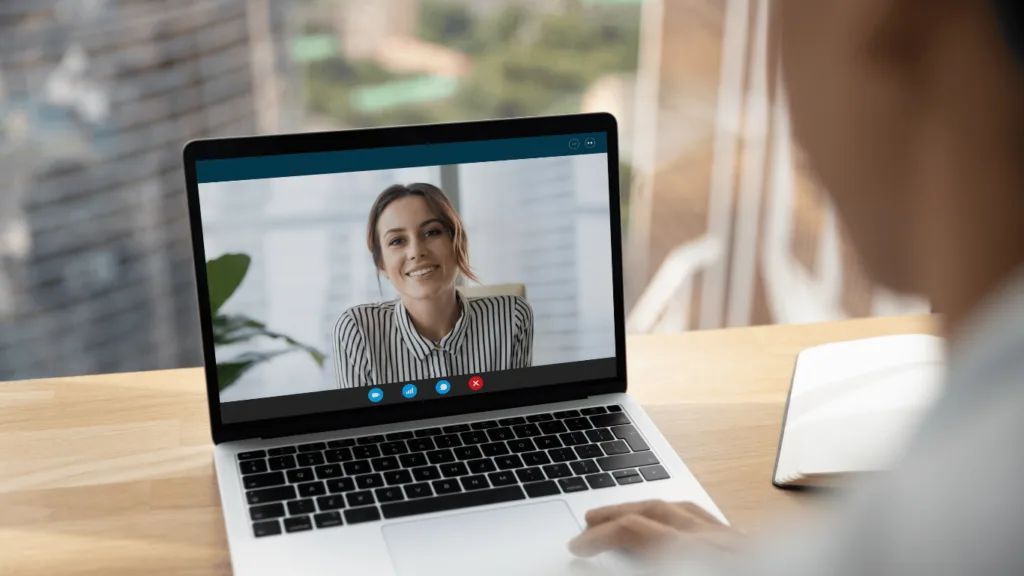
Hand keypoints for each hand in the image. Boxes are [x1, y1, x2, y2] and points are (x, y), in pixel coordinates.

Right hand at [568, 500, 745, 559]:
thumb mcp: (679, 573)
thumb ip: (645, 570)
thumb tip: (597, 572)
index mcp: (692, 558)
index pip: (634, 531)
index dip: (598, 538)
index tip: (577, 550)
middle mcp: (717, 541)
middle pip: (656, 510)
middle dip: (616, 513)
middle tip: (589, 522)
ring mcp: (739, 542)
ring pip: (686, 510)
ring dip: (648, 509)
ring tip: (627, 516)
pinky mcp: (756, 549)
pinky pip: (712, 520)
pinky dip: (683, 517)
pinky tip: (681, 527)